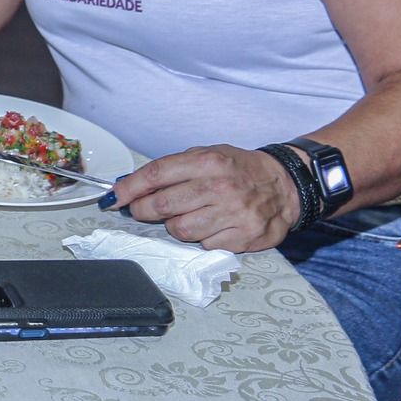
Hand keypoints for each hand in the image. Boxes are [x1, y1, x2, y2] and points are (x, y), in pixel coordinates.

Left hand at [108, 143, 300, 252]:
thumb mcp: (207, 155)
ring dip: (175, 226)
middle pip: (161, 206)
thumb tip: (130, 185)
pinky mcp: (244, 237)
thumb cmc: (239, 169)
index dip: (129, 188)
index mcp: (207, 162)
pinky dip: (202, 238)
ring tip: (189, 215)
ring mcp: (233, 214)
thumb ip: (172, 168)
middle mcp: (219, 187)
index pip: (155, 175)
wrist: (286, 185)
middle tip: (140, 211)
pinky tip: (214, 225)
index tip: (114, 198)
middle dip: (142, 211)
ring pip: (180, 230)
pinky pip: (205, 245)